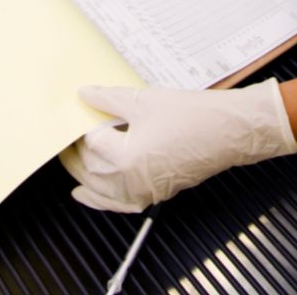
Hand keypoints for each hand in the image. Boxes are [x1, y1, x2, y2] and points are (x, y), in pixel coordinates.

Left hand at [61, 80, 296, 211]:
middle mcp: (131, 182)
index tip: (71, 112)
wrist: (229, 131)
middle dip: (74, 149)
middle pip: (88, 167)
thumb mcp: (145, 99)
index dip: (78, 124)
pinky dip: (98, 198)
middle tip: (67, 128)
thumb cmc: (194, 115)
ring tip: (71, 153)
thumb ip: (108, 99)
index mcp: (125, 157)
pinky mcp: (152, 195)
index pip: (88, 142)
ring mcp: (142, 192)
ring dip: (82, 171)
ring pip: (98, 187)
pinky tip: (84, 193)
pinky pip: (116, 203)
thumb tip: (85, 94)